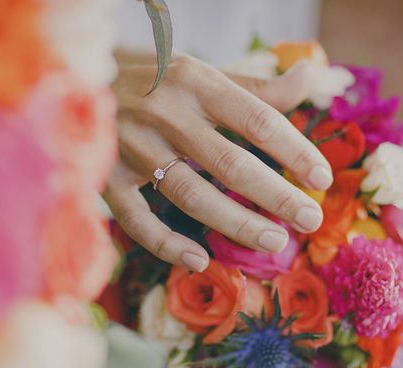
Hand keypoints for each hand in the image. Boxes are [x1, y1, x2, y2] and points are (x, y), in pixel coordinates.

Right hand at [104, 51, 331, 271]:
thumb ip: (255, 86)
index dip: (296, 150)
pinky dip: (167, 244)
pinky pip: (138, 220)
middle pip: (230, 163)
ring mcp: (132, 148)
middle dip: (276, 195)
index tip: (322, 178)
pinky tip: (199, 259)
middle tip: (310, 219)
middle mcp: (163, 112)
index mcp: (194, 80)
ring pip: (191, 195)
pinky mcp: (107, 179)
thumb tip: (310, 77)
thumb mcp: (202, 74)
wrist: (79, 79)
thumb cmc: (154, 80)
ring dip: (236, 223)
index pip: (257, 120)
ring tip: (275, 240)